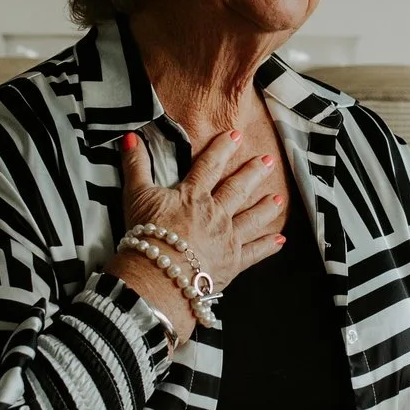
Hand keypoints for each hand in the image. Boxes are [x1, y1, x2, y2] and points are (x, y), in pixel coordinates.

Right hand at [111, 128, 283, 337]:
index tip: (236, 135)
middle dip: (254, 172)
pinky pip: (255, 253)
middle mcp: (216, 214)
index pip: (210, 166)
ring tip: (278, 198)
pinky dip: (268, 247)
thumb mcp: (136, 196)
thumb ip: (135, 165)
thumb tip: (130, 137)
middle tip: (269, 159)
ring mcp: (227, 239)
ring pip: (252, 219)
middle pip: (238, 189)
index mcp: (194, 196)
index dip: (223, 148)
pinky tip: (279, 241)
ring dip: (266, 208)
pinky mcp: (232, 264)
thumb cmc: (146, 235)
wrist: (160, 275)